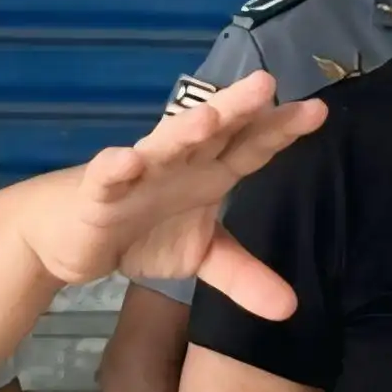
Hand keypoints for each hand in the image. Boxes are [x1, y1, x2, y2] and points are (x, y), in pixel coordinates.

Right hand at [10, 73, 323, 309]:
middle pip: (212, 132)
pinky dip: (115, 167)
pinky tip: (126, 160)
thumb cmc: (143, 232)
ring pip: (163, 146)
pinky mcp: (98, 192)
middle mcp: (177, 164)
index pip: (249, 147)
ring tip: (210, 115)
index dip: (280, 129)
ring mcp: (138, 174)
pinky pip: (106, 176)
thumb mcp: (201, 257)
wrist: (73, 237)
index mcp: (208, 173)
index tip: (318, 111)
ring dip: (184, 130)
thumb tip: (291, 308)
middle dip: (238, 108)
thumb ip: (244, 277)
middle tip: (267, 83)